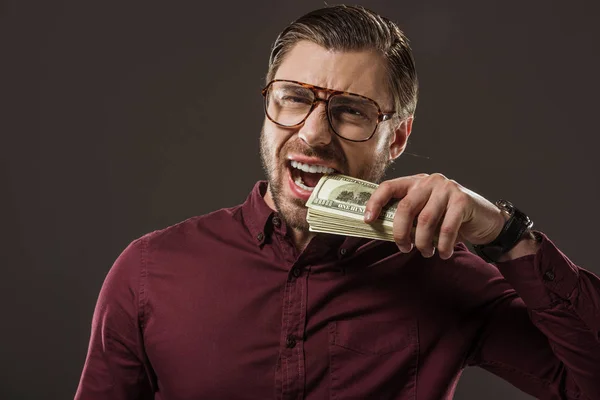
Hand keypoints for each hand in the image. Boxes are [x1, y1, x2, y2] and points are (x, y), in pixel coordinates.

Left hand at [364, 173, 506, 259]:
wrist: (485, 220)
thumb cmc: (449, 219)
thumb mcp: (425, 215)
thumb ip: (409, 218)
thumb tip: (382, 232)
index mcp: (415, 181)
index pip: (388, 186)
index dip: (375, 203)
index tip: (368, 220)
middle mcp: (429, 181)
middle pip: (405, 207)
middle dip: (400, 232)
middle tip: (404, 248)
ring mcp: (447, 188)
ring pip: (425, 220)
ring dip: (423, 242)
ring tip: (426, 252)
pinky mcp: (462, 200)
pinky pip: (446, 228)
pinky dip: (442, 245)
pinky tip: (442, 253)